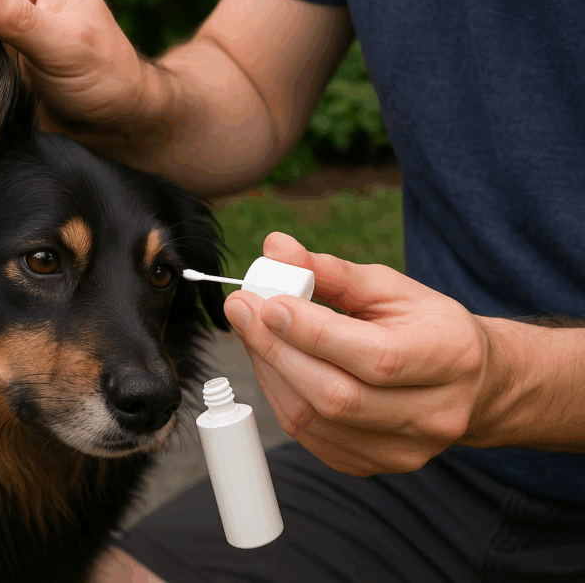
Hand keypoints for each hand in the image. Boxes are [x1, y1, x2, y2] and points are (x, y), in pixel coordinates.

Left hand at [225, 232, 512, 475]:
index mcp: (452, 358)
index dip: (312, 332)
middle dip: (277, 349)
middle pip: (338, 396)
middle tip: (242, 311)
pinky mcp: (373, 465)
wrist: (470, 384)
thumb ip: (332, 271)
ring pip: (315, 420)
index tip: (266, 301)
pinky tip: (273, 364)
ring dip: (271, 371)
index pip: (375, 357)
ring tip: (253, 332)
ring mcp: (404, 450)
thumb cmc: (426, 327)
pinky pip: (309, 436)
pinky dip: (280, 396)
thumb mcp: (391, 288)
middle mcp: (434, 414)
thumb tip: (276, 248)